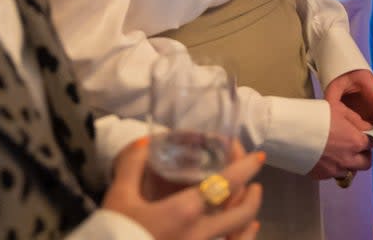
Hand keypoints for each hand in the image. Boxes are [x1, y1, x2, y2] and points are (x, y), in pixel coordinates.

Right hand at [103, 138, 262, 239]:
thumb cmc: (115, 233)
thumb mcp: (118, 197)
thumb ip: (132, 165)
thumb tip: (147, 141)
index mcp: (184, 211)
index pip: (225, 184)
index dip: (245, 168)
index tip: (258, 157)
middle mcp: (200, 233)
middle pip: (241, 213)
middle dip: (253, 195)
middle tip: (254, 182)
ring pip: (239, 236)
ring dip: (249, 219)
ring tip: (251, 208)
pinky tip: (242, 234)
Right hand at [307, 97, 372, 179]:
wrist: (289, 131)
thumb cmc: (315, 116)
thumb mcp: (339, 109)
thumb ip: (357, 121)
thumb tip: (367, 128)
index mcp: (356, 141)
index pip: (372, 144)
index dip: (368, 138)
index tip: (361, 135)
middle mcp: (348, 159)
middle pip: (366, 163)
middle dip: (363, 155)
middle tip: (353, 145)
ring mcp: (335, 170)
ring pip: (351, 171)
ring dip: (349, 163)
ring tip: (336, 151)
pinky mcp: (321, 176)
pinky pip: (334, 174)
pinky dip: (334, 168)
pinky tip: (323, 156)